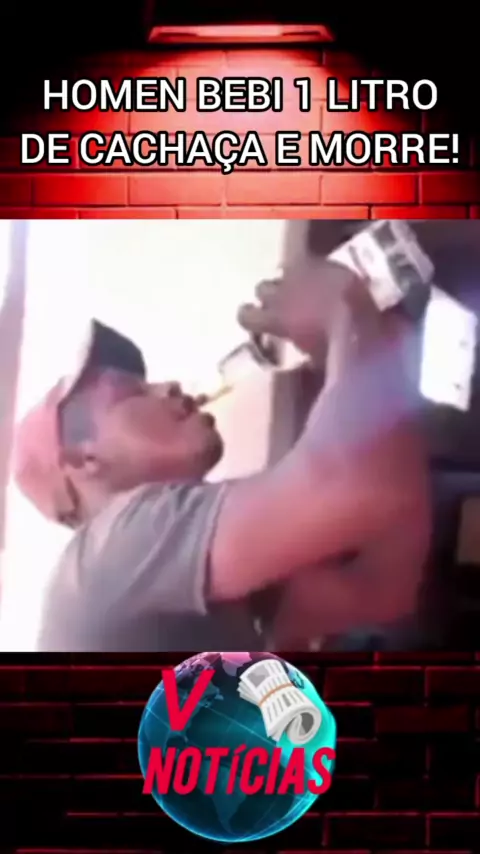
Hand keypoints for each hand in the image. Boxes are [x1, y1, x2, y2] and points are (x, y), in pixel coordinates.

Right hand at [237, 258, 365, 359]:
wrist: (367, 316)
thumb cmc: (340, 348)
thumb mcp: (317, 359)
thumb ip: (300, 350)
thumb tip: (299, 348)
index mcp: (276, 320)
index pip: (245, 315)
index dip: (250, 319)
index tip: (258, 325)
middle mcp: (282, 293)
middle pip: (261, 289)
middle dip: (270, 297)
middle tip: (283, 306)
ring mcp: (301, 274)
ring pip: (281, 271)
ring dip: (287, 280)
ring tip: (300, 288)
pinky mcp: (322, 261)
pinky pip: (305, 260)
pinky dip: (308, 268)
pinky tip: (318, 276)